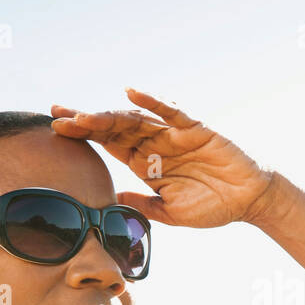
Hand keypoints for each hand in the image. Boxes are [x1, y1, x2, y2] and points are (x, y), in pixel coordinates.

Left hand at [49, 88, 279, 228]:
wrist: (248, 201)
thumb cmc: (212, 207)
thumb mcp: (169, 213)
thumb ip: (142, 204)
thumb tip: (110, 200)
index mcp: (146, 163)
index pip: (107, 143)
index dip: (82, 134)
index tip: (55, 129)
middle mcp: (155, 144)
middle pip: (114, 127)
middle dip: (84, 120)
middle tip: (55, 114)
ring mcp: (174, 134)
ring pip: (136, 119)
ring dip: (108, 115)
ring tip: (83, 115)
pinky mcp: (196, 129)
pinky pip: (171, 112)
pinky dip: (153, 101)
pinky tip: (132, 92)